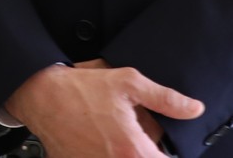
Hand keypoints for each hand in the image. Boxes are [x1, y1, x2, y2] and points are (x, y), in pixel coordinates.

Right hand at [5, 61, 201, 156]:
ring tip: (115, 136)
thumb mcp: (128, 82)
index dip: (167, 152)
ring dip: (127, 152)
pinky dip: (105, 152)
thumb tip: (193, 109)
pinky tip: (99, 139)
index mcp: (133, 151)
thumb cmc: (80, 89)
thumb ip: (165, 99)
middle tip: (138, 135)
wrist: (38, 94)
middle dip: (146, 151)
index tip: (163, 145)